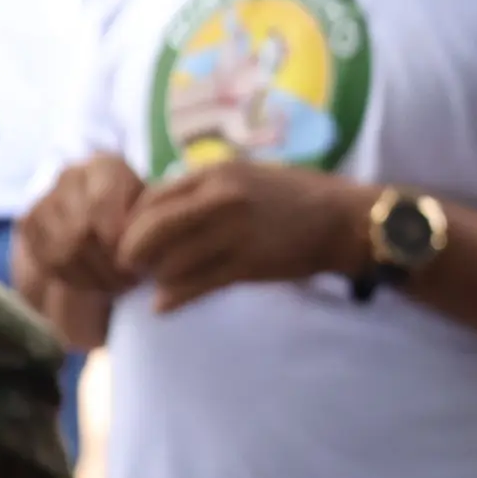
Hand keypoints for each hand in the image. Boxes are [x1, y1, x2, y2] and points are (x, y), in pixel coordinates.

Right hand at [17, 154, 145, 294]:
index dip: (118, 240)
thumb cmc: (138, 211)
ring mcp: (44, 198)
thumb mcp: (151, 208)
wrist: (100, 210)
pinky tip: (94, 284)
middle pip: (79, 232)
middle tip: (129, 281)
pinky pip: (46, 261)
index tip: (137, 262)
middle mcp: (70, 175)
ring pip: (61, 252)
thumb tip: (142, 248)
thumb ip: (146, 221)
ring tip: (116, 285)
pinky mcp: (27, 222)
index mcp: (104, 165)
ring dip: (91, 278)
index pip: (101, 204)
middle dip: (107, 265)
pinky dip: (73, 280)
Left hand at [115, 160, 373, 313]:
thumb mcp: (247, 175)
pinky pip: (192, 287)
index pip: (149, 198)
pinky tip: (165, 304)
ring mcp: (232, 233)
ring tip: (160, 282)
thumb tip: (163, 208)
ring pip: (167, 262)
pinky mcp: (246, 265)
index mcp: (217, 173)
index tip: (134, 239)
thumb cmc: (297, 195)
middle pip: (148, 230)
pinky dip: (171, 299)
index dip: (133, 223)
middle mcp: (219, 199)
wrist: (344, 220)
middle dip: (133, 253)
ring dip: (157, 277)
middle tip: (135, 267)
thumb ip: (207, 188)